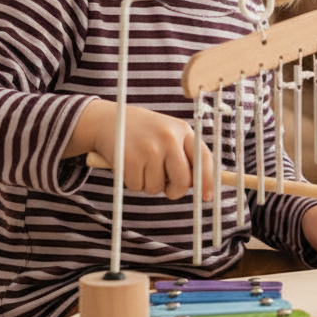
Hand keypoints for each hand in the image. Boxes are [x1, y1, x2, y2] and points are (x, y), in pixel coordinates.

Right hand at [66, 99, 212, 199]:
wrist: (107, 120)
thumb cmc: (143, 133)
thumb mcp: (168, 134)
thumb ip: (185, 155)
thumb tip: (201, 185)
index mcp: (183, 130)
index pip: (204, 159)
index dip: (209, 181)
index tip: (207, 196)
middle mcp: (168, 137)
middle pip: (183, 180)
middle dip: (176, 190)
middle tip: (167, 187)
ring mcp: (149, 148)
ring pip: (157, 188)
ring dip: (149, 184)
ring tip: (142, 165)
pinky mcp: (129, 159)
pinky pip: (138, 187)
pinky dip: (133, 183)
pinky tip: (129, 165)